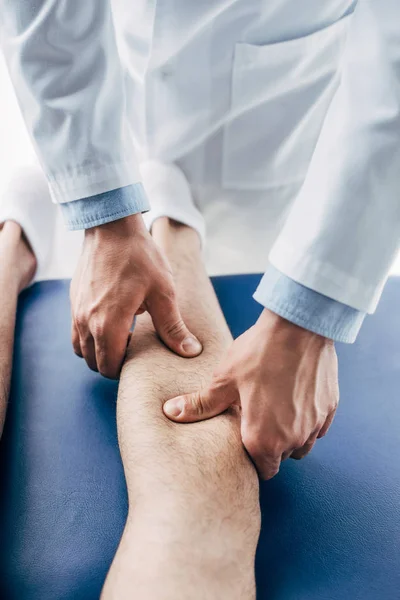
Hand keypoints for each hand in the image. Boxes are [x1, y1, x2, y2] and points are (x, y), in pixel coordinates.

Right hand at [70, 214, 201, 378]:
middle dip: (112, 363)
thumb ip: (173, 326)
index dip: (125, 370)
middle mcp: (86, 321)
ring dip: (98, 351)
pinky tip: (110, 320)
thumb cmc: (139, 257)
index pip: (109, 367)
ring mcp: (76, 310)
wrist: (112, 226)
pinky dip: (89, 336)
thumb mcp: (163, 292)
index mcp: (107, 324)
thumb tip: (190, 351)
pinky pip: (75, 330)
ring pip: (80, 348)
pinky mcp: (74, 299)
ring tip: (121, 337)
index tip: (140, 359)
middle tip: (133, 351)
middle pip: (92, 362)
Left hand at [163, 309, 338, 478]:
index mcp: (265, 440)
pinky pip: (318, 426)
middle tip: (256, 417)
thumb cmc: (258, 354)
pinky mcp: (330, 408)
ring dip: (290, 433)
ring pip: (302, 443)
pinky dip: (306, 419)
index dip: (252, 458)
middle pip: (282, 457)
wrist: (299, 327)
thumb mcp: (223, 380)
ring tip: (274, 407)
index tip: (244, 440)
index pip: (263, 471)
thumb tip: (170, 413)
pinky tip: (293, 397)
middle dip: (270, 444)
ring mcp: (315, 424)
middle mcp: (294, 440)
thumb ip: (200, 405)